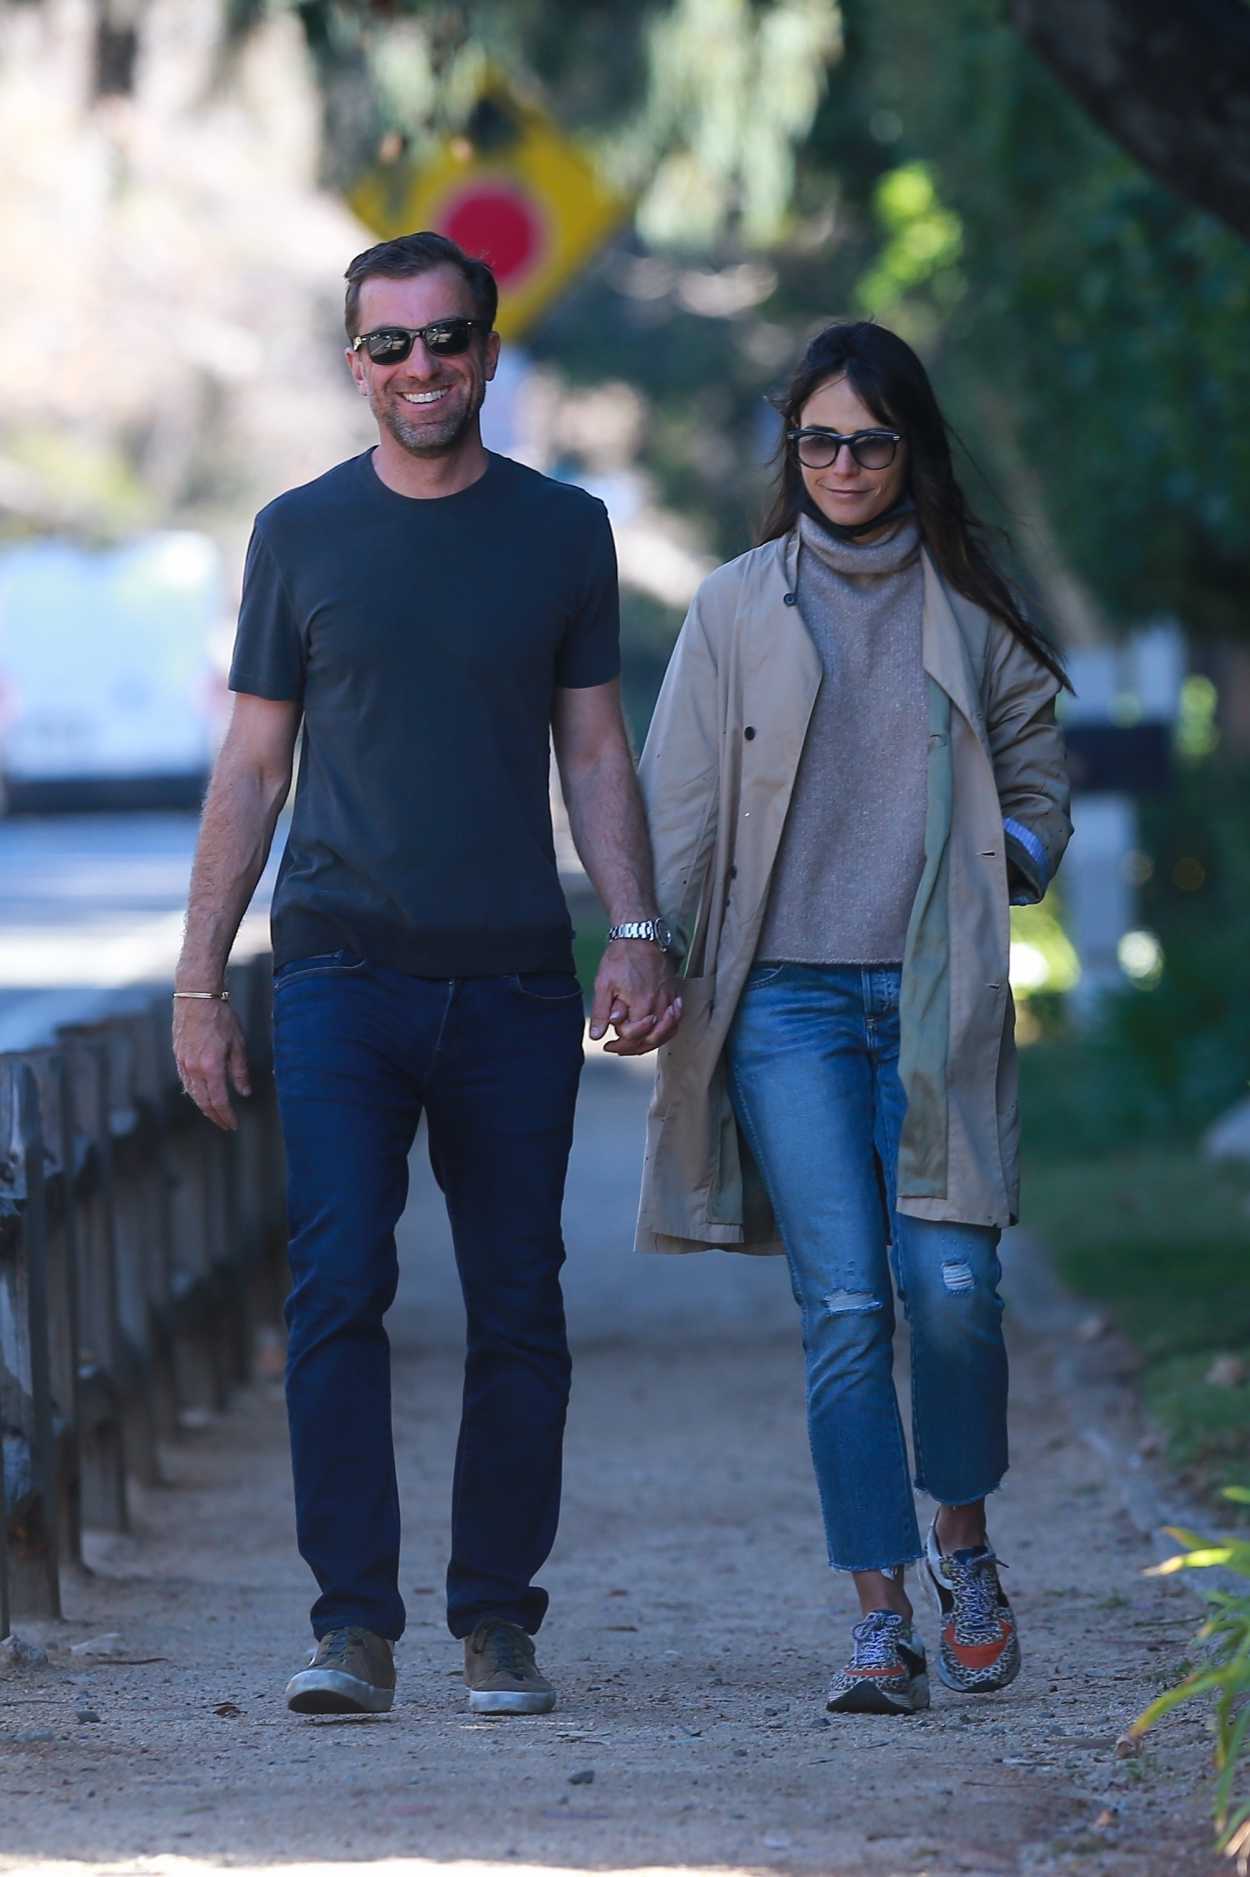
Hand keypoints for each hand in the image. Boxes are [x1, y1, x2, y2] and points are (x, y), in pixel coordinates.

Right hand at [172, 999, 251, 1130]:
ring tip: (214, 1113)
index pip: (219, 1100)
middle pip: (203, 1101)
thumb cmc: (220, 1017)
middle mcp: (194, 1068)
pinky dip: (194, 1092)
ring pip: (193, 1093)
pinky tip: (201, 1095)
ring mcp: (183, 1062)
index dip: (226, 1116)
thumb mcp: (238, 1044)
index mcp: (211, 1067)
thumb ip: (240, 1071)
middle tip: (225, 1124)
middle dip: (215, 1116)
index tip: (234, 1124)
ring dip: (204, 1106)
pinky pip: (186, 1081)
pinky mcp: (178, 1056)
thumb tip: (244, 1092)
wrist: (196, 997)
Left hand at [589, 939, 681, 1057]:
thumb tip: (596, 1035)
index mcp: (641, 1003)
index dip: (619, 1043)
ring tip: (636, 1045)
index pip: (634, 1036)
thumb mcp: (604, 983)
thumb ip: (601, 1012)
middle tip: (618, 1048)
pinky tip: (656, 1031)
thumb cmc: (621, 957)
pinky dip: (667, 1030)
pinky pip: (675, 1020)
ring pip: (667, 1032)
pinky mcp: (674, 993)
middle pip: (652, 1039)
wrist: (640, 934)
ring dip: (651, 1043)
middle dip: (634, 1048)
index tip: (608, 1044)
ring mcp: (669, 999)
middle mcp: (659, 1004)